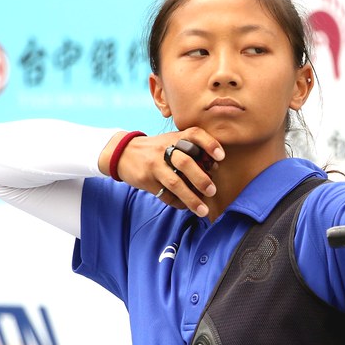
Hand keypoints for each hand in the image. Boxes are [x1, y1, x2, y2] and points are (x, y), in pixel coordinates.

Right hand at [101, 128, 224, 216]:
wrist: (123, 152)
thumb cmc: (158, 149)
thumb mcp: (172, 141)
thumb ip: (191, 150)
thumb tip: (214, 168)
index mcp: (176, 137)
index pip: (195, 134)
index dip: (209, 144)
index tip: (221, 157)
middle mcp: (165, 149)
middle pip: (186, 163)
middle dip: (201, 179)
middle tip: (213, 191)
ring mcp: (155, 165)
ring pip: (175, 183)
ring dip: (191, 199)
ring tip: (203, 210)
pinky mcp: (146, 180)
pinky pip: (165, 195)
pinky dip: (178, 203)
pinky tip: (186, 206)